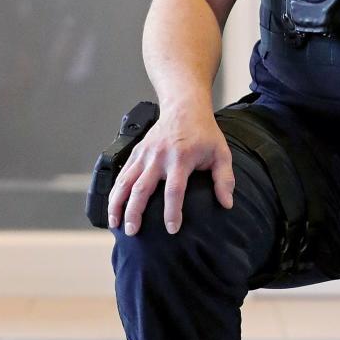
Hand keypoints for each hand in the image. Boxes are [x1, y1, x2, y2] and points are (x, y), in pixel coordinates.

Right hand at [107, 104, 234, 235]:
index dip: (172, 211)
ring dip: (117, 203)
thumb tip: (227, 203)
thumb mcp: (221, 153)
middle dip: (135, 212)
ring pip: (125, 182)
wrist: (184, 108)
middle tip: (133, 231)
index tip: (172, 229)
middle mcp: (159, 157)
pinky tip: (112, 206)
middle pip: (142, 188)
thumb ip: (224, 179)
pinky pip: (122, 174)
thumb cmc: (204, 133)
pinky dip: (115, 191)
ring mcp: (144, 154)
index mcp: (181, 158)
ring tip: (115, 224)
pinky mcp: (136, 152)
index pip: (174, 190)